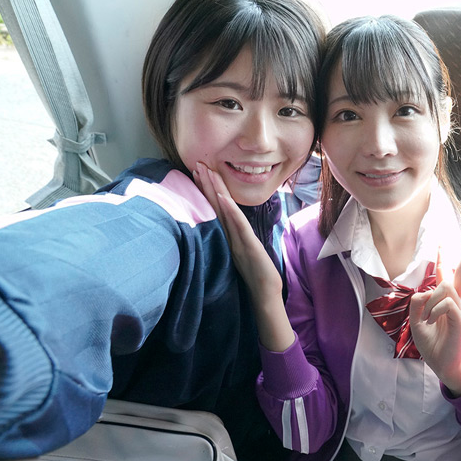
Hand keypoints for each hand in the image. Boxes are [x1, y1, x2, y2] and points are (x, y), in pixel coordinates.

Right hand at [193, 163, 294, 350]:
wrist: (264, 296)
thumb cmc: (255, 276)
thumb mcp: (245, 251)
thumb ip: (236, 237)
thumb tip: (230, 222)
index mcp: (228, 235)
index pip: (215, 208)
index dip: (207, 190)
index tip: (199, 171)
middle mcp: (228, 236)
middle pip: (214, 205)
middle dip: (206, 184)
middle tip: (195, 164)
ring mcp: (236, 241)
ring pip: (222, 212)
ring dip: (213, 191)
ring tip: (204, 172)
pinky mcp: (247, 247)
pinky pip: (237, 227)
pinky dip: (229, 212)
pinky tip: (223, 198)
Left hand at [410, 228, 460, 395]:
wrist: (442, 365)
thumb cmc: (431, 343)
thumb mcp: (416, 321)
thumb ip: (417, 303)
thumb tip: (424, 291)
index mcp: (445, 299)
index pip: (447, 274)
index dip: (444, 258)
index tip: (442, 243)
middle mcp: (456, 301)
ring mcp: (460, 309)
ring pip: (445, 288)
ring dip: (430, 302)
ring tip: (427, 320)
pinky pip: (448, 304)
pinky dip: (435, 310)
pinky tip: (431, 322)